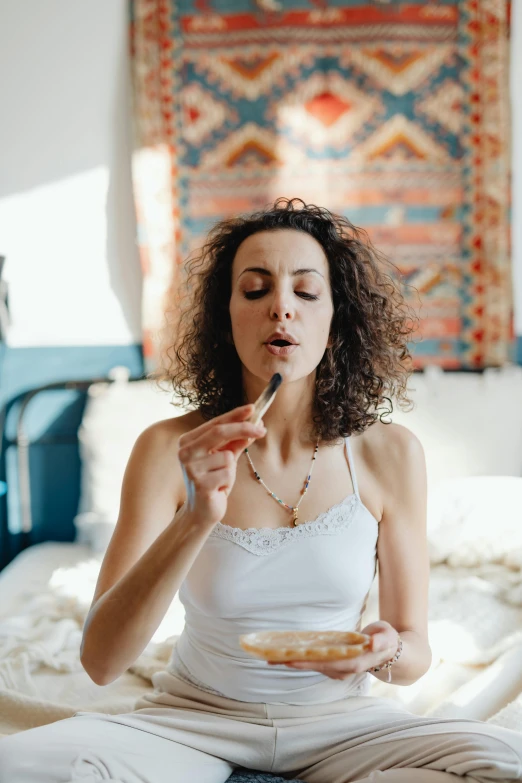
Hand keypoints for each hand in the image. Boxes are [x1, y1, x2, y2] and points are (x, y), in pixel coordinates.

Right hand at [178, 403, 265, 527]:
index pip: (215, 423)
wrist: (200, 513)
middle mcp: (185, 452)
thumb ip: (237, 441)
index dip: (235, 415)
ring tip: (221, 480)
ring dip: (231, 470)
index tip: (253, 408)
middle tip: (262, 430)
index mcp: (188, 441)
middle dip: (243, 429)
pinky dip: (228, 482)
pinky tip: (218, 490)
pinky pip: (228, 474)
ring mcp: (191, 468)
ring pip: (227, 457)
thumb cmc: (213, 482)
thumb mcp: (226, 458)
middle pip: (219, 432)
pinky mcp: (200, 483)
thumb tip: (256, 424)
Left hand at [268, 622, 399, 679]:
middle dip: (292, 663)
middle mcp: (343, 669)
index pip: (326, 663)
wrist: (390, 652)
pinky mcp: (335, 664)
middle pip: (314, 667)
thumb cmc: (387, 640)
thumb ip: (381, 639)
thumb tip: (372, 642)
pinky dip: (301, 659)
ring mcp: (338, 669)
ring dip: (293, 663)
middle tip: (270, 659)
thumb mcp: (387, 637)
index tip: (290, 659)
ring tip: (272, 658)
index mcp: (354, 663)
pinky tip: (287, 655)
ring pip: (312, 666)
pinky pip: (315, 662)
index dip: (308, 662)